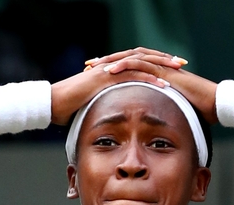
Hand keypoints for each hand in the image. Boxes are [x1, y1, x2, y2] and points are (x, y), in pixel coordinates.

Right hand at [51, 53, 170, 124]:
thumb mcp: (91, 104)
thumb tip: (112, 116)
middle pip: (143, 58)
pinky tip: (163, 85)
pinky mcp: (105, 79)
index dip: (155, 64)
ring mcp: (108, 71)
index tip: (171, 69)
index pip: (137, 63)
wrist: (51, 104)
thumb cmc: (68, 107)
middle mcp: (111, 67)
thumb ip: (104, 104)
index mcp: (110, 71)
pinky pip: (132, 76)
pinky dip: (149, 79)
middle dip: (163, 60)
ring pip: (140, 63)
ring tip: (178, 70)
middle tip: (182, 63)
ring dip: (161, 66)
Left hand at [83, 47, 218, 123]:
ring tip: (94, 67)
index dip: (111, 71)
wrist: (214, 104)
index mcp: (156, 75)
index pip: (130, 68)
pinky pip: (141, 63)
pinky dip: (124, 65)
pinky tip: (110, 71)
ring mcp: (160, 67)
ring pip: (130, 58)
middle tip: (88, 67)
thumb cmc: (197, 112)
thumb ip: (159, 114)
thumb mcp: (171, 112)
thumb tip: (150, 129)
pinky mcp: (164, 70)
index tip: (94, 78)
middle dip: (105, 62)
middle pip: (125, 59)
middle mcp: (157, 67)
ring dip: (110, 61)